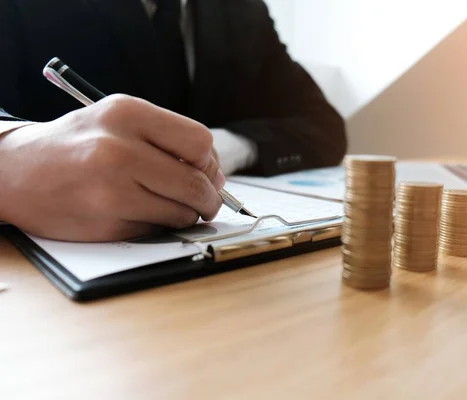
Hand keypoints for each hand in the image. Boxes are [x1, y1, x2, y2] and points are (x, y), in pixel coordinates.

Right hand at [0, 94, 224, 241]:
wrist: (13, 172)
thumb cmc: (74, 145)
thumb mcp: (117, 120)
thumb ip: (167, 139)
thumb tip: (216, 176)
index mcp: (127, 113)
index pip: (199, 142)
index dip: (209, 163)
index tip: (206, 173)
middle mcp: (119, 148)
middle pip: (197, 182)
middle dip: (209, 198)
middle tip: (205, 202)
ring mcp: (112, 188)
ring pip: (182, 211)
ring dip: (186, 214)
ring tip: (167, 205)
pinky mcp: (107, 222)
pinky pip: (158, 229)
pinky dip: (160, 226)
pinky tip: (140, 212)